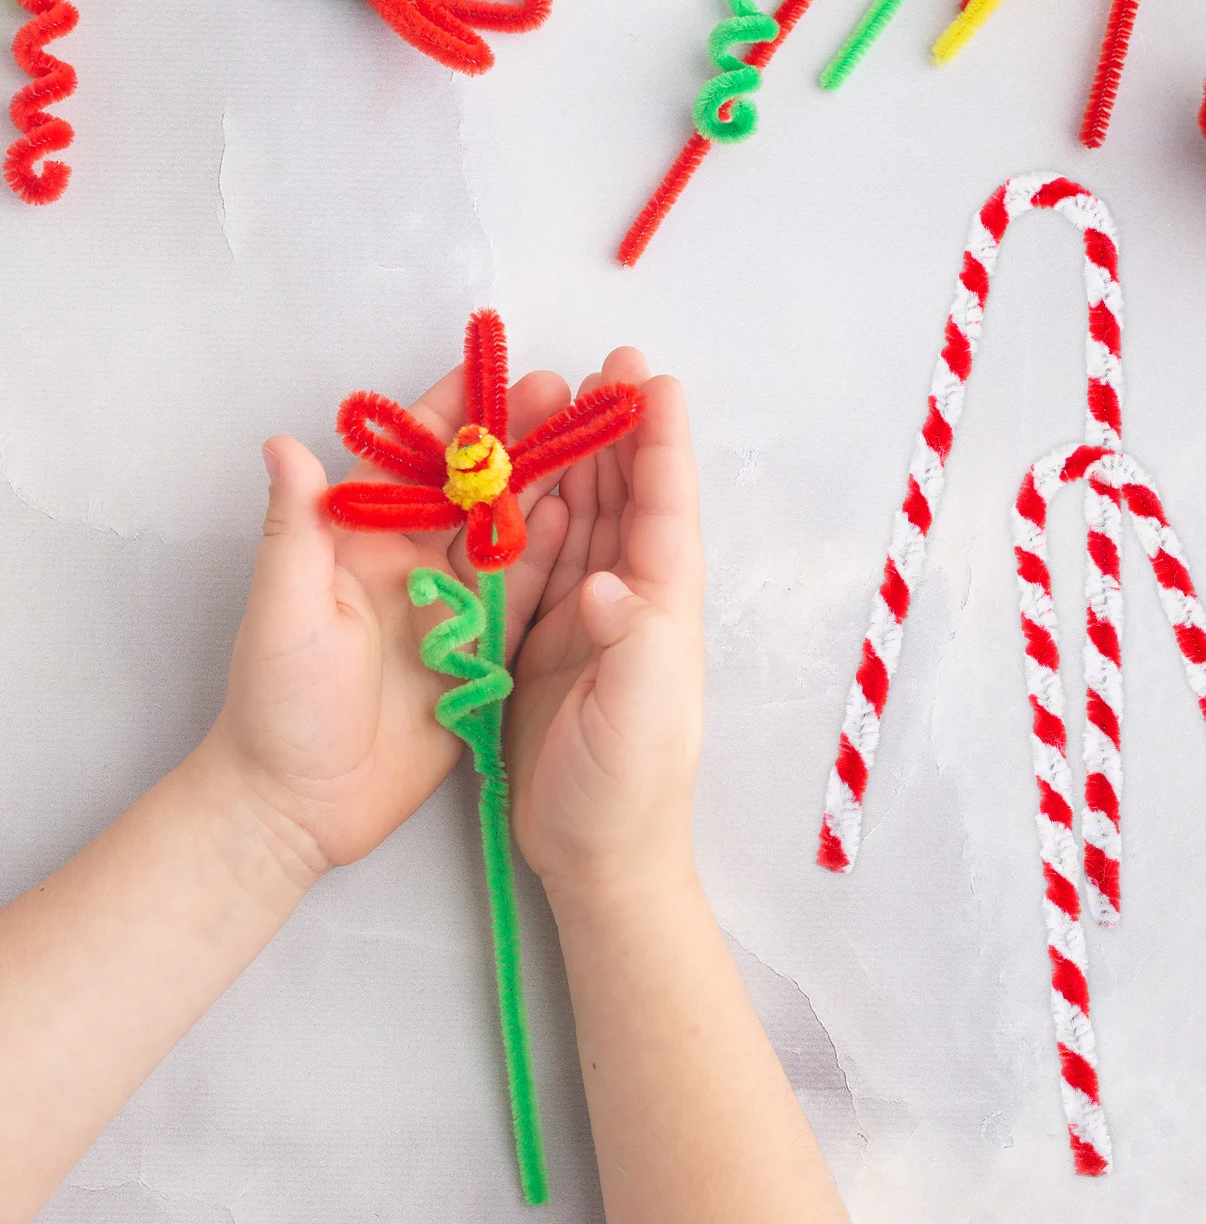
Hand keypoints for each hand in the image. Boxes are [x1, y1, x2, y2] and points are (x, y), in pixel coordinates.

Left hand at [208, 360, 580, 880]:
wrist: (301, 805)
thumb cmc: (278, 708)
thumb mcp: (283, 613)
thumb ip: (295, 531)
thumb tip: (286, 444)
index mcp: (359, 542)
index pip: (410, 460)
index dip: (452, 414)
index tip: (494, 370)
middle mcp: (408, 563)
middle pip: (471, 484)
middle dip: (517, 435)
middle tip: (566, 391)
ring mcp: (447, 606)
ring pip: (503, 529)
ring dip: (543, 482)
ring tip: (589, 436)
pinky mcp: (477, 649)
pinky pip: (519, 592)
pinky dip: (550, 554)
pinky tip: (582, 518)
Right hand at [506, 350, 704, 906]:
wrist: (597, 857)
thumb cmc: (627, 789)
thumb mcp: (639, 715)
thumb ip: (631, 643)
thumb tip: (606, 580)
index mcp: (662, 610)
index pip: (665, 510)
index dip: (660, 443)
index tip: (652, 380)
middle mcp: (632, 605)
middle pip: (628, 501)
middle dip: (619, 432)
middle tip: (604, 366)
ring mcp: (591, 623)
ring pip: (586, 523)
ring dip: (579, 463)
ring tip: (562, 404)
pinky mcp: (549, 645)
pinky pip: (543, 562)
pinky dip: (536, 517)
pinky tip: (522, 485)